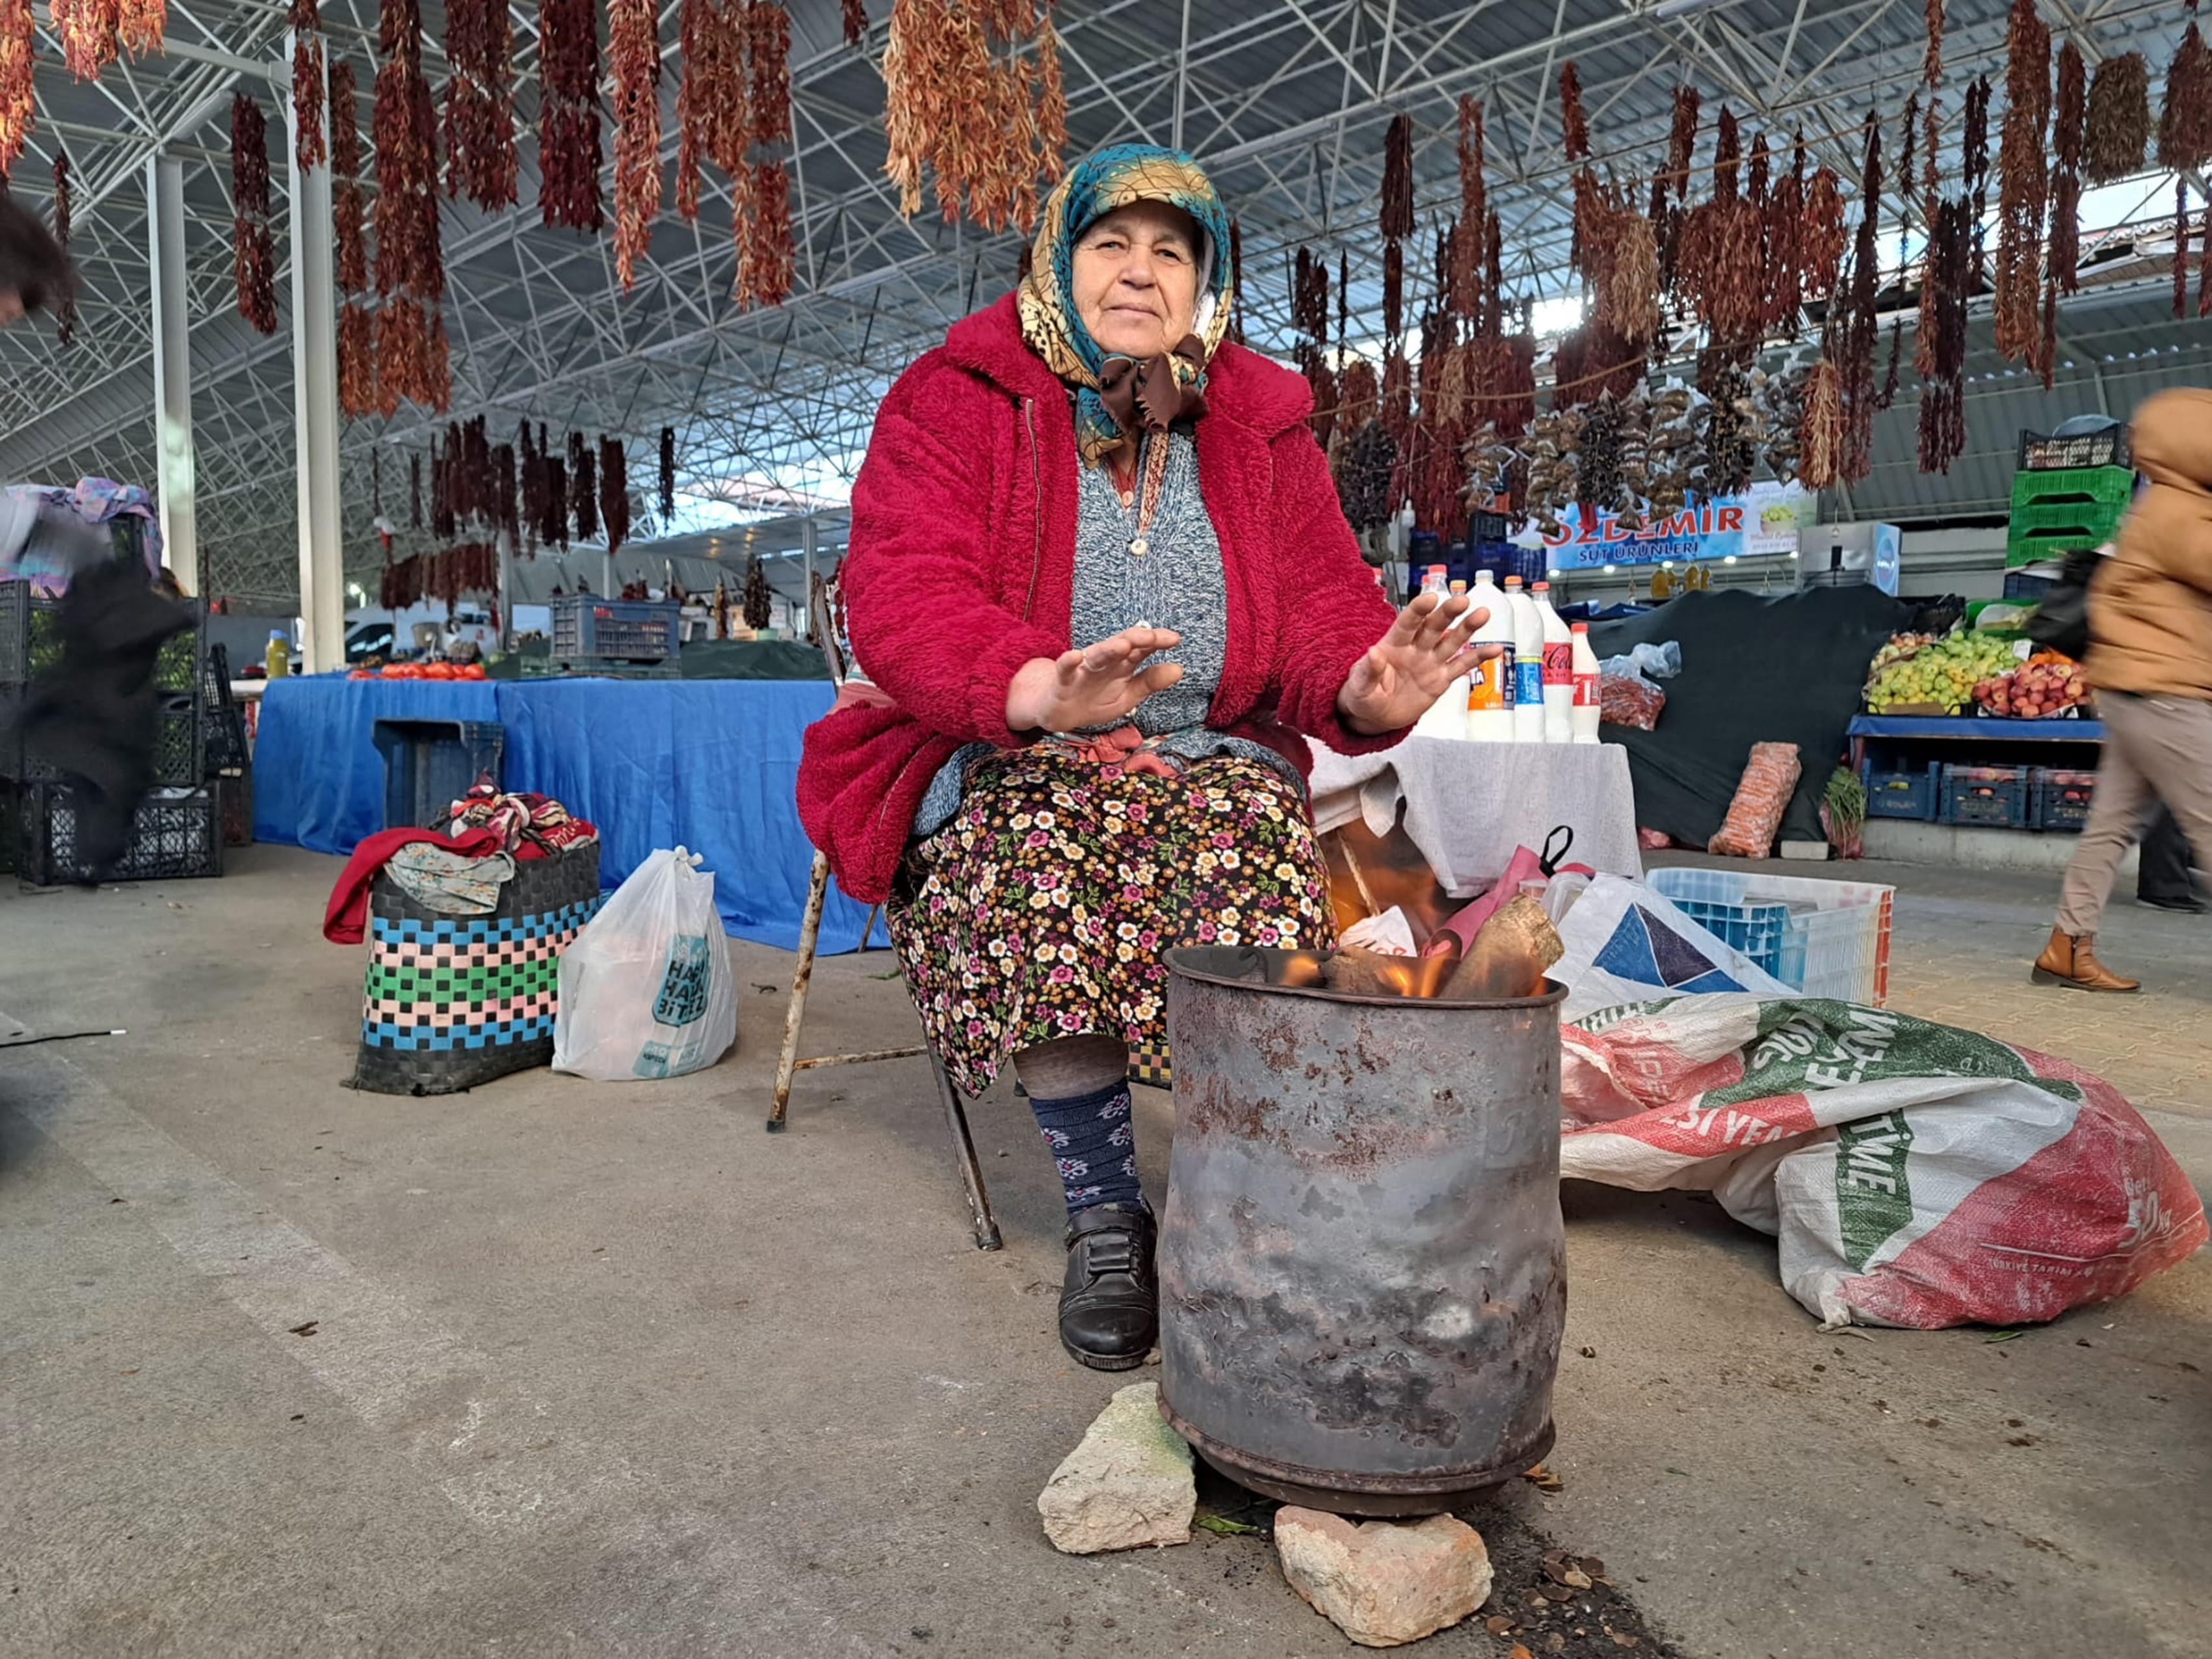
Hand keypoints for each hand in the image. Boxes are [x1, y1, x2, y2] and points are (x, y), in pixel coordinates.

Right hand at [1006, 625, 1184, 733]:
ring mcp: (1083, 670)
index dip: (1157, 642)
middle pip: (1121, 646)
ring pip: (1097, 655)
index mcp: (1122, 665)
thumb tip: (1179, 669)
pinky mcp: (1062, 681)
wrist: (1060, 714)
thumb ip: (1150, 682)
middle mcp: (1104, 662)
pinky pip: (1065, 670)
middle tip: (1152, 637)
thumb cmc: (1095, 699)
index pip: (1141, 648)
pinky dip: (1068, 662)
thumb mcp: (1127, 695)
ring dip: (1109, 649)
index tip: (1175, 639)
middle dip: (1136, 640)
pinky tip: (1075, 656)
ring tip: (1123, 644)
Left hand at [1335, 594, 1499, 734]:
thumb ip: (1368, 671)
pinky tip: (1494, 648)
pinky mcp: (1441, 679)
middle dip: (1447, 613)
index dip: (1418, 611)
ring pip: (1451, 641)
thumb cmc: (1363, 695)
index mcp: (1393, 645)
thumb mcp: (1359, 686)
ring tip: (1482, 614)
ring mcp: (1430, 662)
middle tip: (1462, 601)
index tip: (1430, 599)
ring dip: (1467, 628)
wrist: (1375, 716)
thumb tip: (1373, 653)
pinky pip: (1462, 666)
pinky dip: (1478, 657)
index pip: (1407, 623)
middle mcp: (1415, 649)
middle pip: (1434, 627)